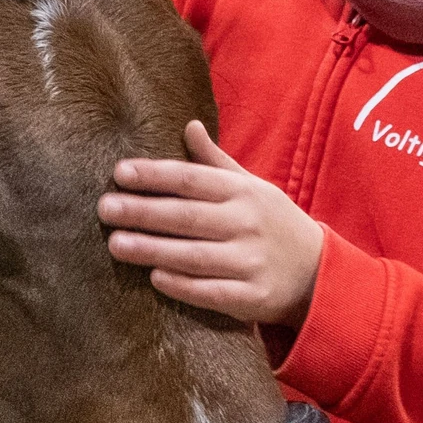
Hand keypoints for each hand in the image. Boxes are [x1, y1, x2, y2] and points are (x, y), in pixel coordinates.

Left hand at [98, 120, 322, 324]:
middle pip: (187, 216)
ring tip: (115, 244)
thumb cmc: (271, 223)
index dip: (155, 175)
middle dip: (143, 211)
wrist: (318, 273)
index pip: (192, 179)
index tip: (119, 173)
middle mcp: (247, 224)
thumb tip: (189, 125)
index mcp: (243, 193)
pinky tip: (155, 278)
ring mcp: (251, 261)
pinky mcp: (253, 297)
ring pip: (195, 256)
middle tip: (104, 208)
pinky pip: (213, 292)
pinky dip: (184, 285)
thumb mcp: (251, 186)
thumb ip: (215, 162)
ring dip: (153, 249)